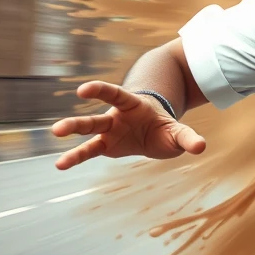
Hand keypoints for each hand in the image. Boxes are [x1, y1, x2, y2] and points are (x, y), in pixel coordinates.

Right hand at [52, 81, 205, 169]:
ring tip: (54, 136)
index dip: (100, 90)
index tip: (82, 90)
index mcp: (133, 105)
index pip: (115, 94)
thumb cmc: (165, 127)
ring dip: (73, 134)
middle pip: (95, 117)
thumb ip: (187, 137)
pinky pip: (89, 151)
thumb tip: (201, 147)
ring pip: (88, 132)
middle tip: (58, 129)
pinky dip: (76, 157)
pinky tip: (59, 164)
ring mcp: (109, 130)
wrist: (156, 131)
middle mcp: (116, 116)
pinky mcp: (106, 145)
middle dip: (78, 123)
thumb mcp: (178, 132)